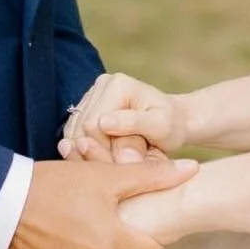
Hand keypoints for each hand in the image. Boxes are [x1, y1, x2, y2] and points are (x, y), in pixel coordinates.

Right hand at [1, 155, 197, 248]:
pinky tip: (61, 243)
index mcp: (113, 248)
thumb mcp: (105, 176)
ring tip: (80, 228)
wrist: (0, 204)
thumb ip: (151, 177)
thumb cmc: (56, 185)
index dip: (151, 243)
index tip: (136, 226)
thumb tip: (192, 170)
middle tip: (105, 221)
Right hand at [59, 71, 188, 160]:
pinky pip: (75, 134)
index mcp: (117, 85)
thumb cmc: (171, 126)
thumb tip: (104, 125)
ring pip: (75, 133)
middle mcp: (101, 85)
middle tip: (122, 163)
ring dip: (92, 151)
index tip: (125, 163)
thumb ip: (133, 125)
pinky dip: (87, 148)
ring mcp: (92, 95)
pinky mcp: (87, 107)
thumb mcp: (160, 127)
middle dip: (98, 151)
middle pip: (80, 129)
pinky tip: (105, 153)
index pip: (92, 126)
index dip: (104, 150)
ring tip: (116, 157)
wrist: (175, 121)